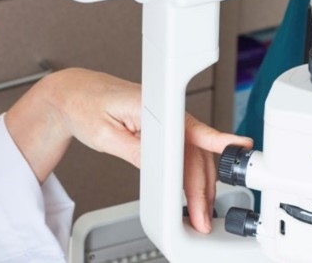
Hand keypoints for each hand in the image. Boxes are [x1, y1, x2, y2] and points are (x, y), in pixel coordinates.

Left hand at [4, 68, 251, 232]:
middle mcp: (165, 110)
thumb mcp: (104, 134)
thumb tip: (159, 169)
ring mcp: (166, 119)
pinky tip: (194, 190)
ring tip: (201, 212)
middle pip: (195, 151)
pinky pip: (185, 151)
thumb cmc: (85, 105)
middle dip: (203, 187)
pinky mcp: (163, 127)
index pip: (190, 128)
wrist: (74, 93)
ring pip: (194, 154)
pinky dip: (192, 174)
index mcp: (152, 105)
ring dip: (201, 184)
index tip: (237, 149)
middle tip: (202, 217)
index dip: (217, 141)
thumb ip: (134, 150)